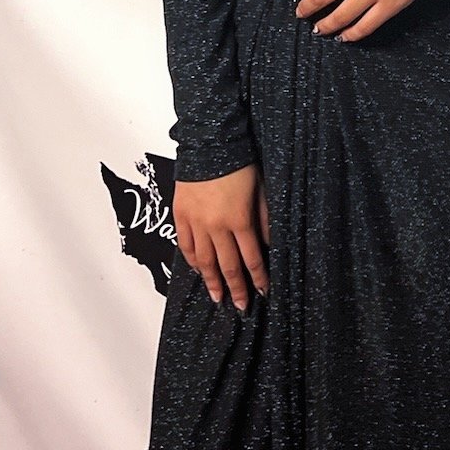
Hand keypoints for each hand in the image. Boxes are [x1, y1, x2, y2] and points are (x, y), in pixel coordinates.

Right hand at [172, 162, 269, 310]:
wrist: (209, 143)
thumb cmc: (240, 164)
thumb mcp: (261, 190)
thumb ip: (265, 220)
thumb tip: (269, 244)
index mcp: (239, 220)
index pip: (251, 258)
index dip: (257, 278)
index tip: (262, 291)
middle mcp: (216, 226)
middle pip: (227, 265)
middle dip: (236, 288)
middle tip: (240, 306)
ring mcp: (196, 222)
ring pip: (204, 261)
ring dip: (212, 281)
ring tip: (217, 297)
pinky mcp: (181, 215)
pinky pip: (186, 245)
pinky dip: (192, 260)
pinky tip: (197, 270)